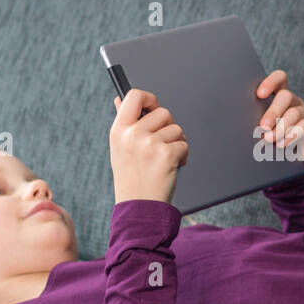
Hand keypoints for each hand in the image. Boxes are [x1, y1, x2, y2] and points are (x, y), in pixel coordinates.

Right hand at [110, 88, 188, 204]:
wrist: (139, 207)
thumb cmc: (131, 177)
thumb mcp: (120, 148)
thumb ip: (124, 123)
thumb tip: (119, 99)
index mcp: (119, 130)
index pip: (134, 96)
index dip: (149, 98)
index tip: (154, 107)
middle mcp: (132, 134)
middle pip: (163, 112)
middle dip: (168, 128)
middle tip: (161, 145)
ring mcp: (149, 144)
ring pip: (177, 129)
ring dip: (176, 143)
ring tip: (164, 160)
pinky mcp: (166, 155)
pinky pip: (184, 145)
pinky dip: (182, 156)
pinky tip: (171, 168)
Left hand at [255, 69, 303, 159]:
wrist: (296, 166)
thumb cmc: (275, 146)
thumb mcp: (265, 133)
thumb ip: (260, 125)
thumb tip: (248, 125)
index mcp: (280, 99)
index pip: (280, 80)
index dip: (271, 82)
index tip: (260, 94)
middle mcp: (295, 102)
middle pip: (286, 96)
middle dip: (273, 112)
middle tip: (263, 127)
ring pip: (295, 112)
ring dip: (281, 127)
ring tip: (271, 139)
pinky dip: (294, 134)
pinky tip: (285, 143)